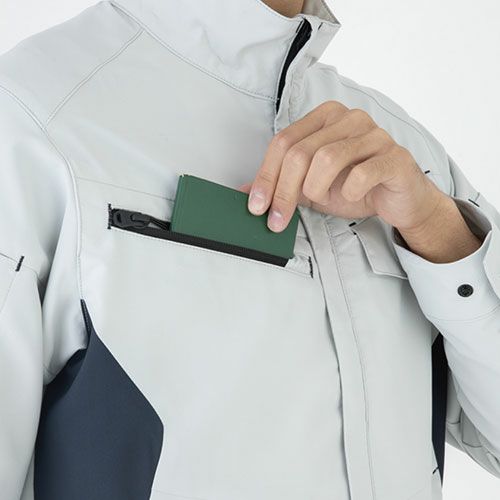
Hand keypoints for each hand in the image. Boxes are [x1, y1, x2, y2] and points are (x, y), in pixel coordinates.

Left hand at [238, 100, 446, 233]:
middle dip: (283, 191)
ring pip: (327, 158)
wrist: (398, 200)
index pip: (283, 142)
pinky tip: (351, 195)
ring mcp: (374, 134)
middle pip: (300, 152)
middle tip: (277, 220)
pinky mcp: (394, 156)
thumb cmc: (354, 187)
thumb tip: (243, 193)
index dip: (265, 176)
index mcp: (324, 117)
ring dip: (316, 188)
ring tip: (322, 198)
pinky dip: (350, 191)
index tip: (256, 206)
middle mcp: (349, 118)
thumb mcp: (310, 187)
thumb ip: (281, 184)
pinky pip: (362, 173)